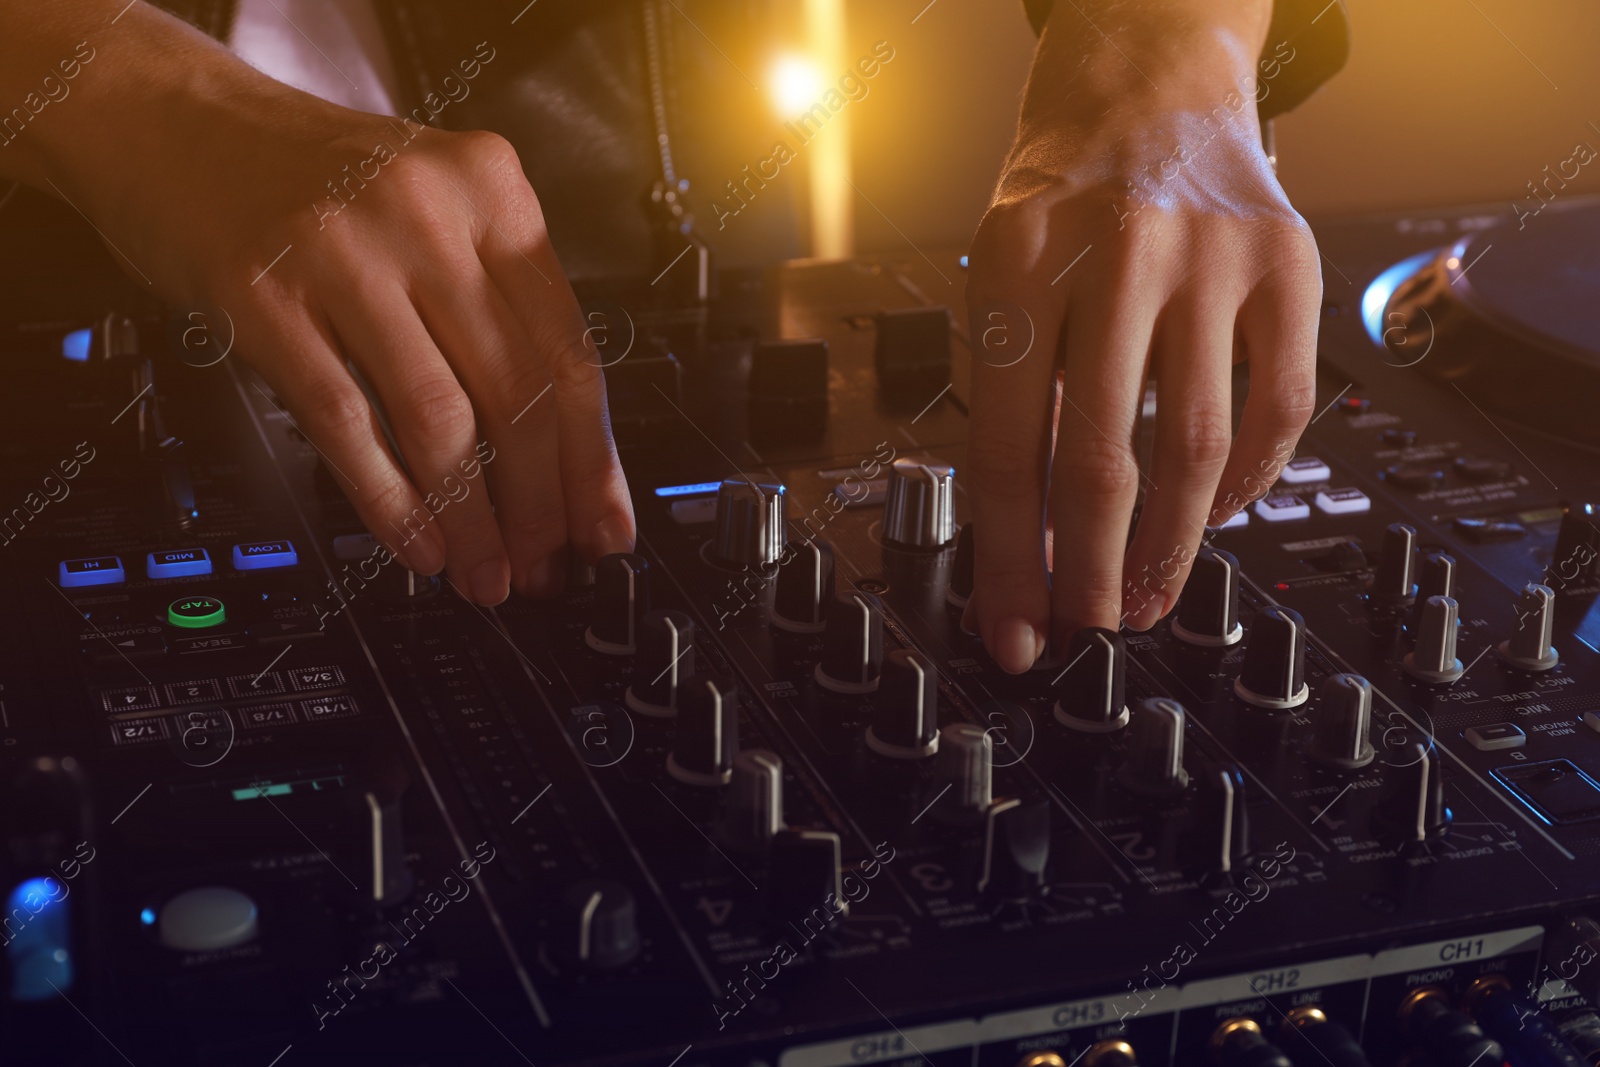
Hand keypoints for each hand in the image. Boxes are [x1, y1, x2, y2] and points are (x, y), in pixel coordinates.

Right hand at [7, 2, 632, 604]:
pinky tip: (418, 545)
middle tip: (546, 562)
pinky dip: (392, 502)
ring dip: (473, 517)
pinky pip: (348, 424)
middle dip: (542, 500)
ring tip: (487, 571)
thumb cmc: (317, 179)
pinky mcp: (263, 298)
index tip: (604, 521)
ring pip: (440, 419)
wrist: (174, 121)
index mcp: (492, 190)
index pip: (570, 349)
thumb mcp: (436, 208)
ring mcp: (343, 254)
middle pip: (518, 391)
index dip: (593, 456)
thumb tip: (557, 450)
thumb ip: (497, 303)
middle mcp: (428, 214)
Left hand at [963, 0, 1321, 671]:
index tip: (1016, 631)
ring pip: (1195, 444)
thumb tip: (1032, 544)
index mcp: (1016, 264)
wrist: (1148, 87)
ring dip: (1170, 544)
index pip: (1009, 447)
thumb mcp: (1000, 277)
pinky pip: (1281, 404)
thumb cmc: (1062, 199)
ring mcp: (1212, 256)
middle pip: (1102, 457)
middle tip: (1089, 628)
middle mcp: (1114, 256)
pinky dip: (1249, 478)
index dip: (1012, 559)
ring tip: (1147, 595)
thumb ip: (1015, 397)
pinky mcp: (1288, 260)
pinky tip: (1215, 514)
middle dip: (1092, 571)